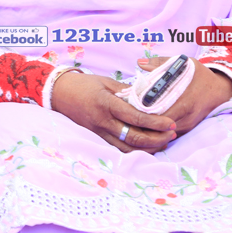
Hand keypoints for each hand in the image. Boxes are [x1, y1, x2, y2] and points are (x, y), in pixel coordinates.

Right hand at [52, 70, 175, 152]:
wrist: (58, 93)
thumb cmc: (83, 85)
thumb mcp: (106, 82)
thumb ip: (127, 92)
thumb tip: (148, 99)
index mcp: (106, 104)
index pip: (136, 117)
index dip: (156, 123)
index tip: (172, 123)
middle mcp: (102, 121)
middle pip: (134, 137)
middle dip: (157, 138)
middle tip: (172, 134)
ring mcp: (98, 132)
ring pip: (127, 148)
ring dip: (148, 148)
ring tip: (164, 142)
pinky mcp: (96, 137)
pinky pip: (118, 148)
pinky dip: (135, 150)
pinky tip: (146, 147)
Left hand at [136, 56, 231, 135]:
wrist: (221, 91)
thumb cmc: (200, 76)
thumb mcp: (184, 64)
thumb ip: (161, 63)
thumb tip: (139, 63)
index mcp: (184, 101)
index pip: (158, 113)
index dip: (142, 111)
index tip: (130, 105)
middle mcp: (186, 117)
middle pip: (158, 125)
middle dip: (143, 120)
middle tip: (128, 113)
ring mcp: (187, 125)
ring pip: (163, 132)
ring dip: (150, 126)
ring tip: (135, 118)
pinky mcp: (187, 129)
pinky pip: (169, 133)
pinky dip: (158, 130)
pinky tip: (147, 124)